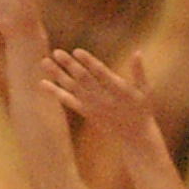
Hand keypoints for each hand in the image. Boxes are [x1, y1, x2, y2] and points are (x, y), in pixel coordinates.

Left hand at [42, 46, 157, 143]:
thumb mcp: (145, 91)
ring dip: (57, 75)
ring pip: (72, 88)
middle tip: (56, 52)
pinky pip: (68, 101)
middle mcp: (103, 99)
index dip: (88, 62)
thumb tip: (137, 52)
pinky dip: (55, 92)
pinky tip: (42, 83)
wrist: (135, 138)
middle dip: (69, 65)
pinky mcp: (87, 113)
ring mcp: (93, 107)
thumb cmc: (142, 111)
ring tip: (44, 62)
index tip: (77, 51)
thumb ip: (139, 72)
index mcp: (118, 90)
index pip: (100, 73)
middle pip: (83, 79)